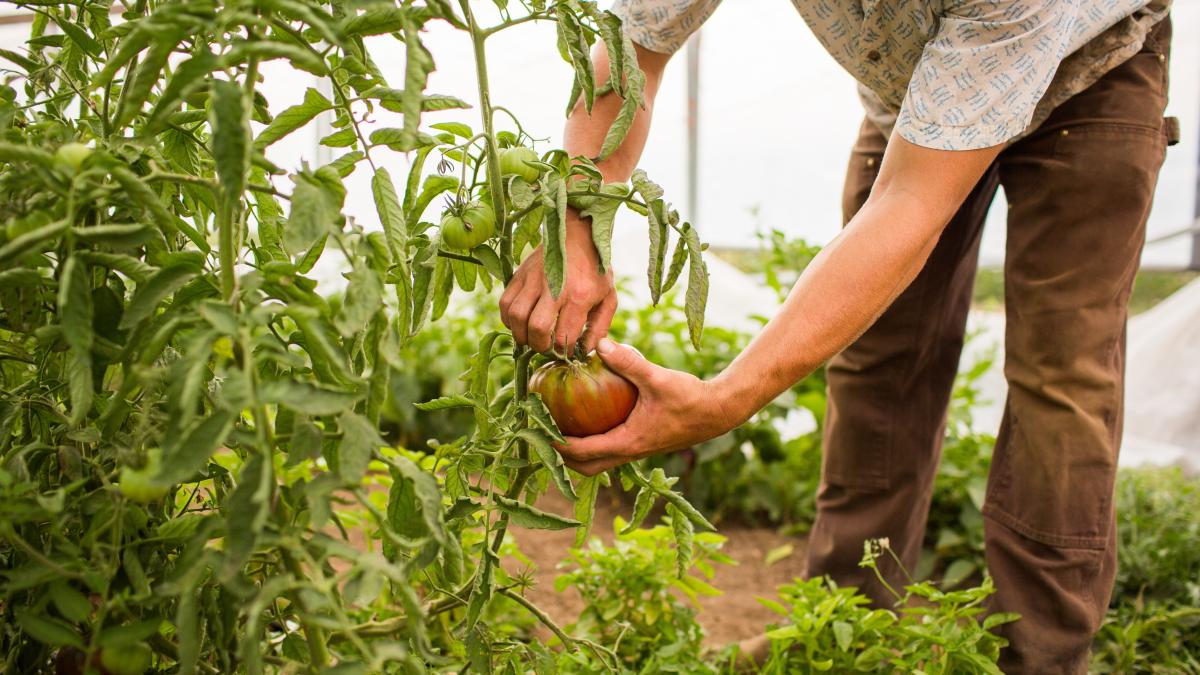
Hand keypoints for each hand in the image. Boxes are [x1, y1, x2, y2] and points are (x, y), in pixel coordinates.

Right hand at [500, 210, 615, 353]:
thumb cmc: (595, 269)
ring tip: (531, 336)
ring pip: (515, 316)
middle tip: (545, 346)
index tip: (565, 351)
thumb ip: (600, 327)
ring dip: (521, 333)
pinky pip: (504, 303)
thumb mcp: (608, 297)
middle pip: (536, 328)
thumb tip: (586, 351)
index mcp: (579, 296)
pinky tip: (520, 322)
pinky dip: (508, 319)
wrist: (578, 233)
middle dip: (539, 345)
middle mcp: (554, 287)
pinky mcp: (519, 274)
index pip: (564, 336)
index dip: (563, 351)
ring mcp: (533, 279)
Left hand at [557, 339, 740, 475]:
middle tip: (541, 433)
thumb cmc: (690, 398)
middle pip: (586, 467)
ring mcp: (636, 450)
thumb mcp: (658, 377)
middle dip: (561, 456)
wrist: (719, 412)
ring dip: (577, 452)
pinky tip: (588, 416)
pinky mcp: (642, 442)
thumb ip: (629, 362)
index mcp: (628, 442)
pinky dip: (593, 441)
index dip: (556, 444)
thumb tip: (598, 344)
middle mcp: (629, 452)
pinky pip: (610, 449)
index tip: (535, 430)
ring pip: (598, 462)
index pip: (582, 452)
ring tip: (558, 428)